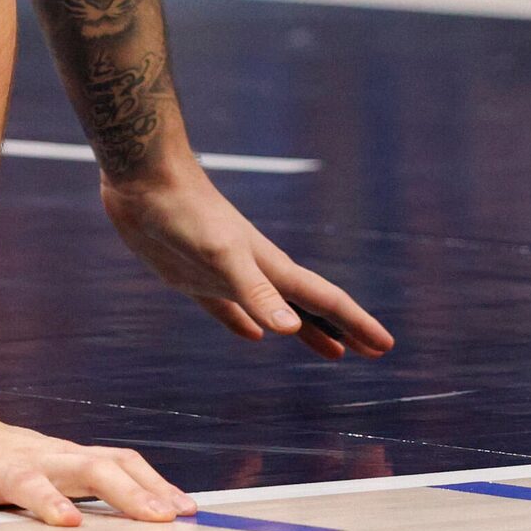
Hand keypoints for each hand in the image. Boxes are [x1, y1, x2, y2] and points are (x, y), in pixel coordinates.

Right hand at [0, 413, 193, 525]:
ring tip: (68, 523)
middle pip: (86, 466)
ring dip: (46, 499)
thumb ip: (87, 484)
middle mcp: (34, 456)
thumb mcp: (46, 467)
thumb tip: (152, 512)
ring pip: (23, 477)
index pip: (116, 461)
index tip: (186, 511)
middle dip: (125, 492)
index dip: (152, 484)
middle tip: (158, 519)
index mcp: (60, 456)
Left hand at [101, 161, 393, 358]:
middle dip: (342, 329)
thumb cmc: (185, 212)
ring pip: (275, 310)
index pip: (325, 301)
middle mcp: (255, 271)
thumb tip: (289, 329)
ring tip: (329, 351)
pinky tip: (253, 337)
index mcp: (271, 267)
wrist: (145, 178)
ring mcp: (225, 274)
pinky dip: (245, 324)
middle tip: (372, 352)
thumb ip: (255, 291)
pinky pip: (229, 309)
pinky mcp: (192, 276)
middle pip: (309, 307)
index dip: (356, 324)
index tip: (385, 346)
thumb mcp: (221, 256)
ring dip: (304, 330)